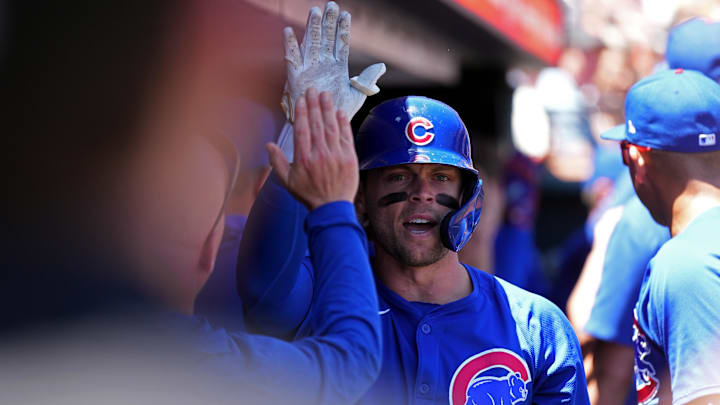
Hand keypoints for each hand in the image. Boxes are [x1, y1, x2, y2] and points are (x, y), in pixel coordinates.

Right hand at [268, 88, 358, 210]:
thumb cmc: (309, 195)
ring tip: (325, 95)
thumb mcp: (288, 181)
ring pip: (331, 127)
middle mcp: (320, 154)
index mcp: (303, 159)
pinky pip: (346, 136)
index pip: (302, 129)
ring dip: (328, 109)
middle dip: (314, 104)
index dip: (302, 112)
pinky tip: (340, 111)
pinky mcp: (349, 158)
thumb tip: (268, 145)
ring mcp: (336, 155)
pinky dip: (343, 123)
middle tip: (313, 90)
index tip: (301, 99)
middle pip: (316, 124)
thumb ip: (277, 162)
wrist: (332, 208)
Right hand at [281, 1, 384, 122]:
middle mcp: (323, 64)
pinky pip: (292, 58)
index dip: (343, 29)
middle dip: (328, 22)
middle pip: (326, 38)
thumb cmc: (339, 113)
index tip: (346, 14)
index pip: (341, 43)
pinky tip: (289, 31)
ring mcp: (310, 68)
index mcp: (337, 67)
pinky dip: (290, 45)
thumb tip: (382, 66)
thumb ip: (368, 80)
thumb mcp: (357, 96)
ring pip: (311, 43)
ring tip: (315, 12)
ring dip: (313, 28)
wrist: (323, 128)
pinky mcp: (296, 76)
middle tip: (331, 5)